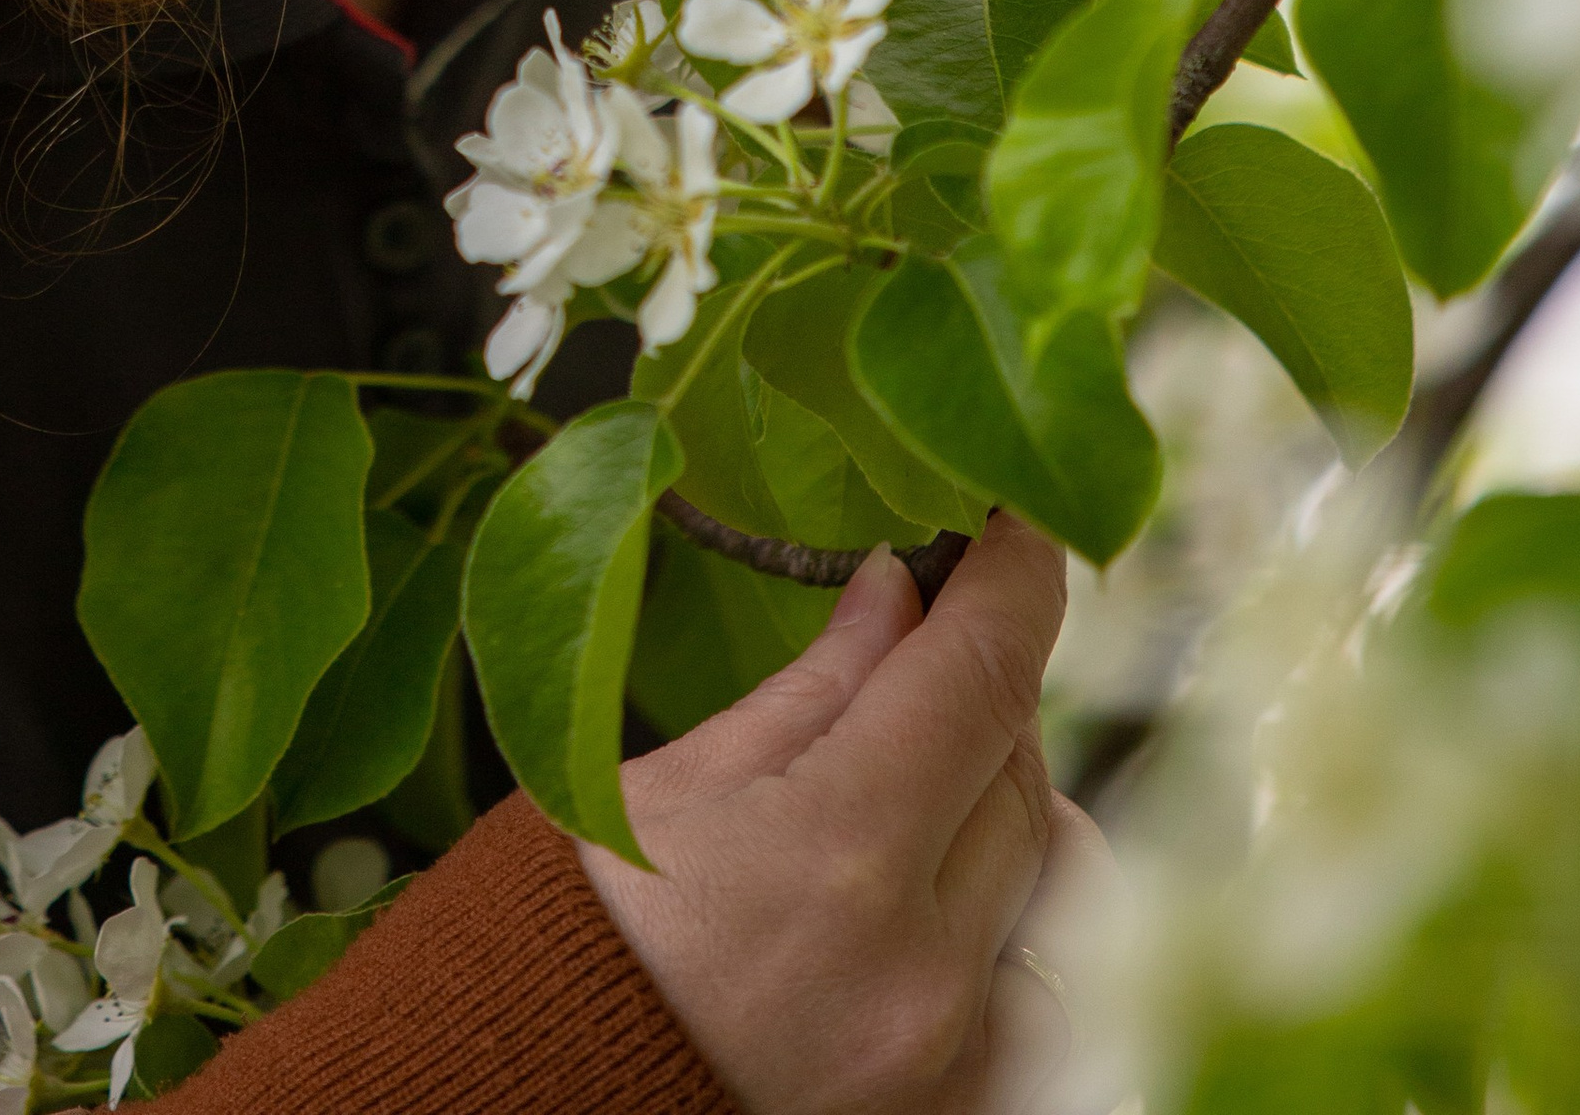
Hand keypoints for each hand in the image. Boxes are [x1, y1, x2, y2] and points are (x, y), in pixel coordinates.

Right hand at [580, 513, 1095, 1114]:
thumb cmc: (572, 929)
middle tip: (925, 641)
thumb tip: (900, 589)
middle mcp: (920, 966)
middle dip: (981, 688)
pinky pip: (1040, 989)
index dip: (1015, 580)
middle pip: (1021, 772)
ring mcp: (949, 1054)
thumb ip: (815, 687)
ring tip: (916, 783)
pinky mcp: (956, 1109)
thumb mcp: (674, 783)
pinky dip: (1006, 922)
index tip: (1017, 523)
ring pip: (1048, 877)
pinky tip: (930, 899)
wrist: (530, 1096)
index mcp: (837, 855)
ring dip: (1001, 804)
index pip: (980, 674)